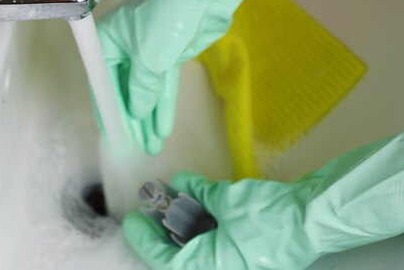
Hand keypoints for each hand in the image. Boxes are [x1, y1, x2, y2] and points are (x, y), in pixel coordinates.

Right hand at [97, 0, 347, 154]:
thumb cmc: (166, 19)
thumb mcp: (148, 58)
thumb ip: (141, 90)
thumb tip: (137, 112)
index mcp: (108, 41)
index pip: (102, 84)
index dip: (108, 111)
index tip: (114, 136)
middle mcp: (124, 46)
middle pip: (124, 89)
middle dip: (132, 120)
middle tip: (138, 148)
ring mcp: (149, 49)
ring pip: (146, 89)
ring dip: (149, 117)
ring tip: (152, 146)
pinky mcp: (171, 52)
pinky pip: (163, 83)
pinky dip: (164, 104)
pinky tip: (163, 127)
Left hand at [123, 132, 403, 269]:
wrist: (314, 219)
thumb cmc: (270, 214)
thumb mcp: (226, 200)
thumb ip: (197, 193)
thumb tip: (178, 184)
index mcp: (210, 266)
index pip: (164, 260)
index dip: (143, 239)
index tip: (132, 220)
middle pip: (178, 260)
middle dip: (160, 236)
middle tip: (148, 214)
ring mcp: (235, 267)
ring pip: (196, 255)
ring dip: (180, 234)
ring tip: (169, 208)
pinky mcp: (246, 261)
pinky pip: (214, 252)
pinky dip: (201, 234)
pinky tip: (195, 211)